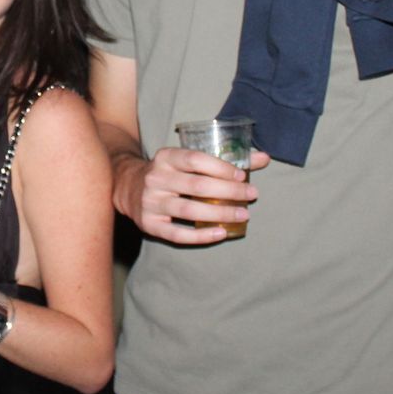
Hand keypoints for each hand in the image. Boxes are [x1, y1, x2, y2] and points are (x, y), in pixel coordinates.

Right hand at [119, 147, 265, 244]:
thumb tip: (264, 157)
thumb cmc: (170, 172)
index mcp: (166, 157)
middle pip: (196, 186)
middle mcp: (155, 178)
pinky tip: (221, 234)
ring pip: (188, 210)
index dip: (221, 167)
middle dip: (228, 192)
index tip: (243, 176)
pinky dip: (201, 236)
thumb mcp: (189, 160)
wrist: (128, 187)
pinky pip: (177, 234)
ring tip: (243, 215)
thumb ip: (226, 159)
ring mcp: (151, 202)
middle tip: (252, 195)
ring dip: (220, 214)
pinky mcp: (149, 224)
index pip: (195, 159)